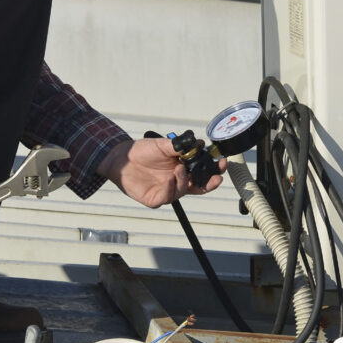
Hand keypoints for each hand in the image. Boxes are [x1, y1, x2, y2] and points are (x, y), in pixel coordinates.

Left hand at [96, 137, 225, 208]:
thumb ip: (180, 146)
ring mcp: (167, 191)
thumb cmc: (142, 151)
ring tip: (179, 169)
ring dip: (184, 180)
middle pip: (200, 187)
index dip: (214, 170)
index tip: (222, 162)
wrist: (121, 157)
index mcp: (183, 168)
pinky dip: (170, 188)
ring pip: (183, 191)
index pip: (203, 172)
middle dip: (210, 183)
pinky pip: (167, 197)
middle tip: (217, 177)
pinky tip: (169, 178)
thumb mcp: (163, 145)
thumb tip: (199, 143)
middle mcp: (177, 181)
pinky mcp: (155, 199)